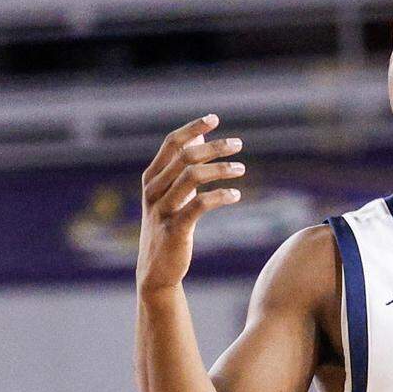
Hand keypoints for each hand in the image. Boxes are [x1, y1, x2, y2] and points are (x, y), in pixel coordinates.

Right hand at [137, 115, 245, 295]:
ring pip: (192, 177)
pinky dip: (219, 196)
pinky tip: (235, 195)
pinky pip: (199, 205)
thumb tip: (199, 140)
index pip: (171, 144)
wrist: (156, 272)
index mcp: (151, 179)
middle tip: (238, 144)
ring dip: (220, 169)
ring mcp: (162, 210)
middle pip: (185, 157)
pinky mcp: (175, 230)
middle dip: (214, 147)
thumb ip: (180, 170)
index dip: (192, 128)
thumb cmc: (168, 230)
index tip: (214, 119)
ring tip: (241, 169)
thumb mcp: (170, 198)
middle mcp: (153, 191)